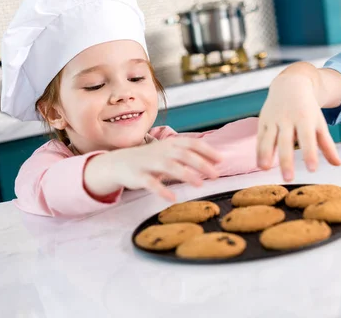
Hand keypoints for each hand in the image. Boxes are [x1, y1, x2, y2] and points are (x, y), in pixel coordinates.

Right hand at [84, 137, 222, 200]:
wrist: (119, 163)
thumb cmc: (151, 159)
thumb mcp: (169, 152)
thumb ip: (189, 155)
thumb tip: (214, 161)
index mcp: (171, 144)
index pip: (192, 144)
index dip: (208, 151)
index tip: (221, 160)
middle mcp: (162, 151)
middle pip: (184, 155)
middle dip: (201, 164)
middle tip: (216, 175)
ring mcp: (149, 163)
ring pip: (170, 167)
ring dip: (186, 174)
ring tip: (199, 184)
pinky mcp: (138, 176)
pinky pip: (151, 183)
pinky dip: (162, 190)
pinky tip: (172, 198)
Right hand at [257, 75, 340, 181]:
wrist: (290, 84)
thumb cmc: (308, 109)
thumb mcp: (319, 123)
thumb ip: (327, 145)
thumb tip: (338, 165)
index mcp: (305, 119)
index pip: (308, 139)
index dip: (310, 154)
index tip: (312, 169)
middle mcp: (288, 119)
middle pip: (286, 142)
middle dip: (286, 160)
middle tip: (288, 178)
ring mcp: (273, 119)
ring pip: (269, 138)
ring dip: (266, 154)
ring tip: (265, 169)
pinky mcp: (263, 120)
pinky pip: (260, 137)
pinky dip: (258, 150)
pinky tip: (259, 164)